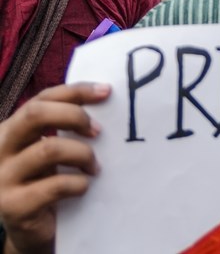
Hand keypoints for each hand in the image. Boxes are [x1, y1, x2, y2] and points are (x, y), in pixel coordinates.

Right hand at [0, 83, 109, 253]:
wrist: (31, 230)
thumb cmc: (46, 182)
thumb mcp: (52, 150)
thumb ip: (64, 127)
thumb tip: (103, 95)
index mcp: (10, 130)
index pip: (42, 99)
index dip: (75, 91)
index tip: (106, 91)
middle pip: (36, 114)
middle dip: (74, 116)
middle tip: (98, 131)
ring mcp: (2, 178)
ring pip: (48, 149)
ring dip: (83, 155)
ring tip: (95, 167)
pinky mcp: (12, 206)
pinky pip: (54, 186)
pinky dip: (78, 184)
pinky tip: (83, 187)